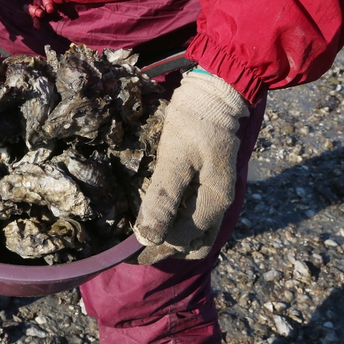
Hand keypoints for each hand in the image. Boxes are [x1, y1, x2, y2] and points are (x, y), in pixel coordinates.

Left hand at [133, 69, 249, 264]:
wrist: (215, 91)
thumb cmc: (194, 121)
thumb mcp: (175, 157)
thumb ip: (164, 197)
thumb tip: (148, 236)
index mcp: (214, 202)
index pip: (181, 241)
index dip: (152, 248)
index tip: (124, 252)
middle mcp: (219, 205)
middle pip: (192, 244)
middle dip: (162, 249)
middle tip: (130, 248)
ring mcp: (215, 195)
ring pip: (194, 233)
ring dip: (169, 238)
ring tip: (138, 234)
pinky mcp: (209, 184)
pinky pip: (193, 215)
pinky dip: (174, 222)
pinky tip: (155, 214)